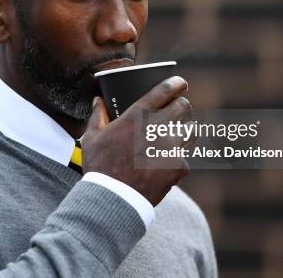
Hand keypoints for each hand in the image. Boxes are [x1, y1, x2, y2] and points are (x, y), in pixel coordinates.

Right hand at [81, 76, 191, 205]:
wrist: (114, 198)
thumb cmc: (100, 166)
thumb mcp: (92, 137)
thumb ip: (98, 115)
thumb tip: (98, 101)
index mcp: (138, 115)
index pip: (166, 90)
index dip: (176, 83)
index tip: (180, 84)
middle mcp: (158, 128)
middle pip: (184, 107)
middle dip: (182, 106)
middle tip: (177, 110)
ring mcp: (172, 148)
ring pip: (190, 131)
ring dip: (184, 130)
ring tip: (176, 136)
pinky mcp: (179, 167)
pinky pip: (184, 157)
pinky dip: (176, 160)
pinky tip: (165, 164)